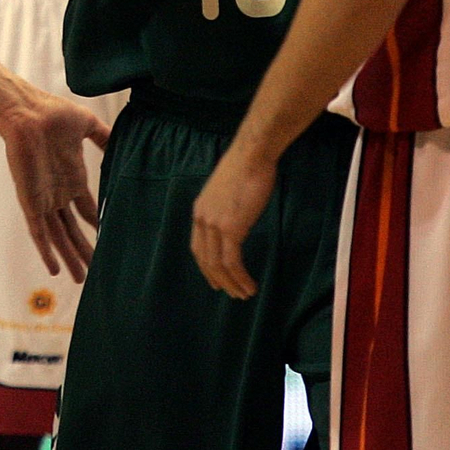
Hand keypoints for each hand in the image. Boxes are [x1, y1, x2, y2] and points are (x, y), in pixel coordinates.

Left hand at [0, 88, 110, 282]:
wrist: (26, 112)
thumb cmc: (53, 114)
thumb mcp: (86, 125)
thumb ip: (103, 136)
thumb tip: (121, 141)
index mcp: (72, 177)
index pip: (86, 209)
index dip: (96, 225)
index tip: (107, 239)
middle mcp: (59, 193)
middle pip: (73, 230)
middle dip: (83, 250)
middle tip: (95, 271)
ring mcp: (44, 199)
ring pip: (58, 236)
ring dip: (69, 257)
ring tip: (80, 279)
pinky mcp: (31, 201)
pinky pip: (38, 232)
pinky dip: (46, 251)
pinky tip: (53, 269)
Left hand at [191, 142, 275, 297]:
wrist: (252, 155)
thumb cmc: (246, 168)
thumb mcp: (228, 191)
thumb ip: (226, 208)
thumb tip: (236, 219)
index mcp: (200, 209)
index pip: (198, 247)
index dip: (206, 267)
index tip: (216, 280)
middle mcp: (202, 218)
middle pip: (205, 259)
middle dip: (219, 280)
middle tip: (233, 293)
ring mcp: (214, 224)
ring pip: (218, 264)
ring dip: (232, 284)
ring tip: (245, 294)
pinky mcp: (230, 227)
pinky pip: (232, 261)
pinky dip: (240, 277)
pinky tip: (250, 285)